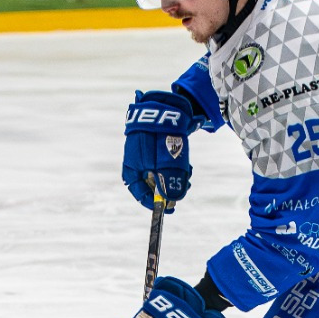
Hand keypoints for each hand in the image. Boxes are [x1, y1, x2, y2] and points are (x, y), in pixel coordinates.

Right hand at [122, 89, 202, 209]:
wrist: (163, 108)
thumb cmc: (158, 138)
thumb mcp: (165, 164)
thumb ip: (169, 183)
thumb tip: (173, 201)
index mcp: (131, 170)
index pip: (140, 194)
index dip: (155, 204)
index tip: (170, 209)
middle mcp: (137, 164)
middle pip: (153, 185)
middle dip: (169, 189)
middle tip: (183, 190)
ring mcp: (146, 155)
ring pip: (161, 174)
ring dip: (175, 177)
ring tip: (187, 173)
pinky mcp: (156, 147)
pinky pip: (165, 163)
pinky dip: (176, 166)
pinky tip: (186, 164)